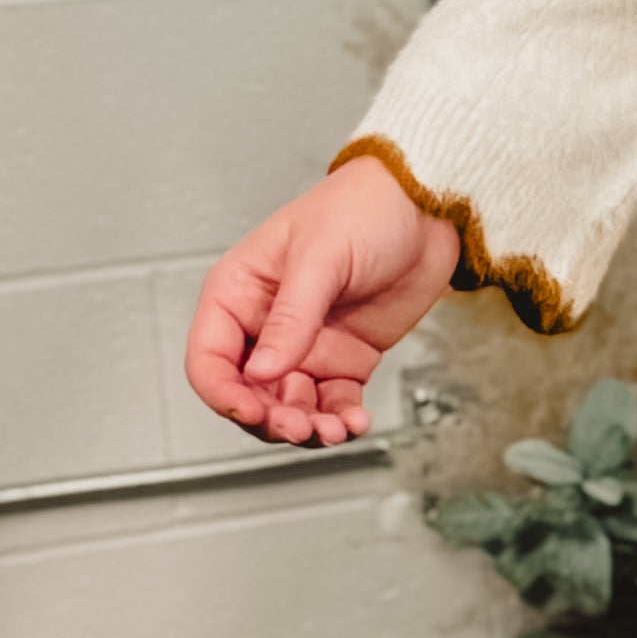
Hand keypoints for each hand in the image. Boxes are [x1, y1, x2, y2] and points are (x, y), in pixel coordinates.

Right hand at [183, 154, 460, 446]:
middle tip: (300, 426)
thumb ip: (292, 318)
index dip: (222, 392)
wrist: (427, 207)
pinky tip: (356, 423)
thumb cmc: (364, 207)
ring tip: (335, 430)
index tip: (249, 411)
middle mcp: (265, 324)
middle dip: (270, 417)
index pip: (209, 357)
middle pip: (248, 392)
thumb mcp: (321, 258)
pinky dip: (341, 419)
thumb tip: (263, 370)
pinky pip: (332, 402)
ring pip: (289, 405)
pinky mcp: (344, 358)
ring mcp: (305, 345)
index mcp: (239, 292)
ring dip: (307, 426)